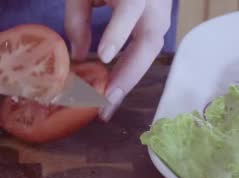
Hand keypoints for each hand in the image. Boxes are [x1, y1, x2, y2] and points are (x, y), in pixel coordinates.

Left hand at [65, 0, 172, 120]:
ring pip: (150, 52)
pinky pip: (146, 53)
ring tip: (107, 106)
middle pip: (148, 41)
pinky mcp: (158, 27)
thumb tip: (78, 57)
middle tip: (106, 99)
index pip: (130, 9)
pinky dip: (129, 74)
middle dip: (128, 73)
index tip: (104, 56)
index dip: (118, 33)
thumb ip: (77, 19)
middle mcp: (154, 4)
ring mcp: (161, 15)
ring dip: (129, 80)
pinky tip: (112, 94)